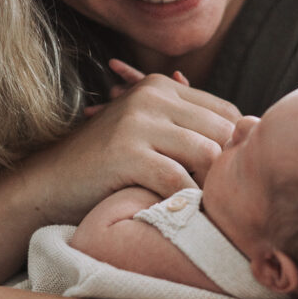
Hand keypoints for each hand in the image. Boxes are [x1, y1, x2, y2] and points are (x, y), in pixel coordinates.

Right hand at [35, 62, 238, 221]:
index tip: (232, 174)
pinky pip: (178, 180)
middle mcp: (152, 96)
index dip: (236, 144)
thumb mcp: (146, 132)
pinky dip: (185, 201)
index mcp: (161, 86)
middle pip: (222, 132)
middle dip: (227, 167)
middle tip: (224, 197)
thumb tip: (247, 132)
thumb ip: (186, 127)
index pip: (225, 111)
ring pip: (206, 155)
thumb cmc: (106, 165)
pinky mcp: (126, 153)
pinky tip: (180, 212)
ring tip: (205, 206)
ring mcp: (138, 123)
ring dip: (210, 186)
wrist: (50, 182)